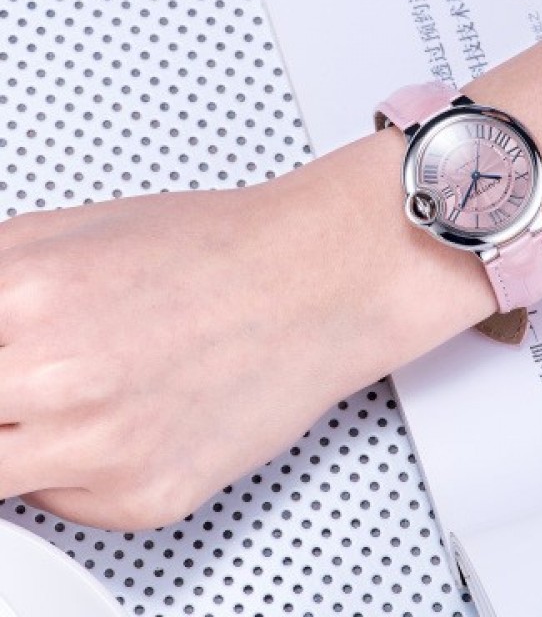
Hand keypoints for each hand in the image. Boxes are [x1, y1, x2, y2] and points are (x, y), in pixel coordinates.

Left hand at [0, 130, 495, 530]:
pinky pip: (68, 506)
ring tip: (77, 395)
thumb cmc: (220, 250)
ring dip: (21, 443)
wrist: (318, 280)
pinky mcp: (147, 496)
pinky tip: (129, 417)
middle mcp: (53, 379)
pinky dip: (80, 472)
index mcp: (22, 295)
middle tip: (32, 383)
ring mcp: (100, 448)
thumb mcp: (74, 230)